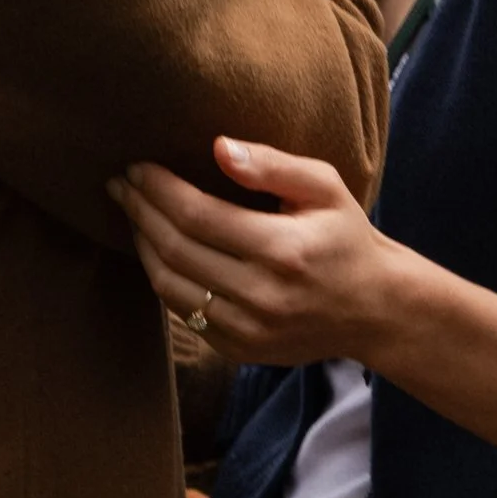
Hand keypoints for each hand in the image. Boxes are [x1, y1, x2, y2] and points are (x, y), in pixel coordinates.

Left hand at [109, 137, 407, 365]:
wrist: (376, 310)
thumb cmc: (347, 238)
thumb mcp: (325, 187)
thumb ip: (272, 164)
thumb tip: (218, 147)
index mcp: (282, 250)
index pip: (197, 215)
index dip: (158, 189)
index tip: (136, 166)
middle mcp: (261, 295)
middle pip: (175, 249)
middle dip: (139, 211)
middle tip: (120, 184)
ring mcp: (248, 331)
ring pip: (169, 285)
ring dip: (142, 245)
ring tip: (132, 213)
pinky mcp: (240, 350)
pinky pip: (184, 313)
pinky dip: (162, 278)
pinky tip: (156, 250)